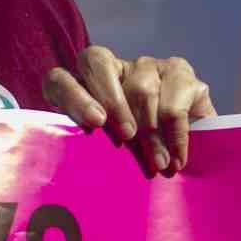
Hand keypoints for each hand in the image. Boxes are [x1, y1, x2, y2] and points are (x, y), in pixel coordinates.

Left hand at [45, 47, 215, 176]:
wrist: (179, 151)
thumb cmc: (130, 155)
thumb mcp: (106, 154)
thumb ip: (94, 151)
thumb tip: (88, 176)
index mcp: (78, 87)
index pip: (60, 80)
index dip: (73, 97)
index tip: (94, 123)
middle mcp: (109, 67)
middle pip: (99, 64)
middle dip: (113, 102)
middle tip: (128, 137)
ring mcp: (143, 65)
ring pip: (141, 87)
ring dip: (151, 131)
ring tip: (159, 163)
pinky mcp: (177, 70)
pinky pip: (176, 97)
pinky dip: (177, 133)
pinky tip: (177, 156)